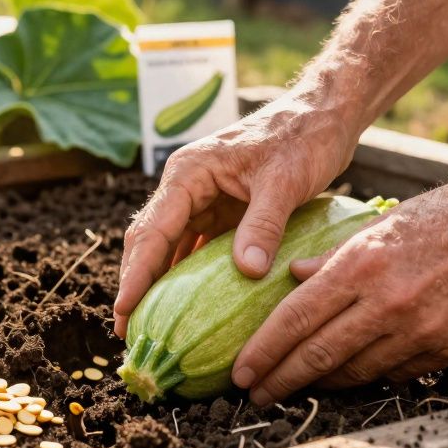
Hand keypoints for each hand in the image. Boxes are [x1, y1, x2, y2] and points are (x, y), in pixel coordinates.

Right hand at [114, 91, 358, 337]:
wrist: (323, 115)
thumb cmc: (302, 138)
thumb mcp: (284, 182)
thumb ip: (262, 226)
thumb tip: (246, 272)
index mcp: (188, 173)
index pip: (152, 231)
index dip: (136, 275)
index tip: (124, 311)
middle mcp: (187, 187)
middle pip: (150, 242)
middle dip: (136, 285)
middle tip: (128, 331)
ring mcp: (203, 199)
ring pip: (170, 248)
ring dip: (158, 284)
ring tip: (150, 328)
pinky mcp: (223, 211)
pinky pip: (197, 249)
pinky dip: (188, 276)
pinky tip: (186, 308)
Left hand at [231, 175, 447, 404]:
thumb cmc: (445, 214)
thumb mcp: (380, 222)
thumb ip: (332, 255)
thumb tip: (290, 276)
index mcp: (361, 264)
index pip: (296, 319)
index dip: (262, 351)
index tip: (240, 372)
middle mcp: (387, 303)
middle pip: (317, 355)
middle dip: (279, 380)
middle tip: (252, 394)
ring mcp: (420, 331)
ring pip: (354, 372)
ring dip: (319, 384)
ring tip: (293, 386)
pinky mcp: (447, 348)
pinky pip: (394, 372)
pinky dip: (366, 375)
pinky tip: (347, 374)